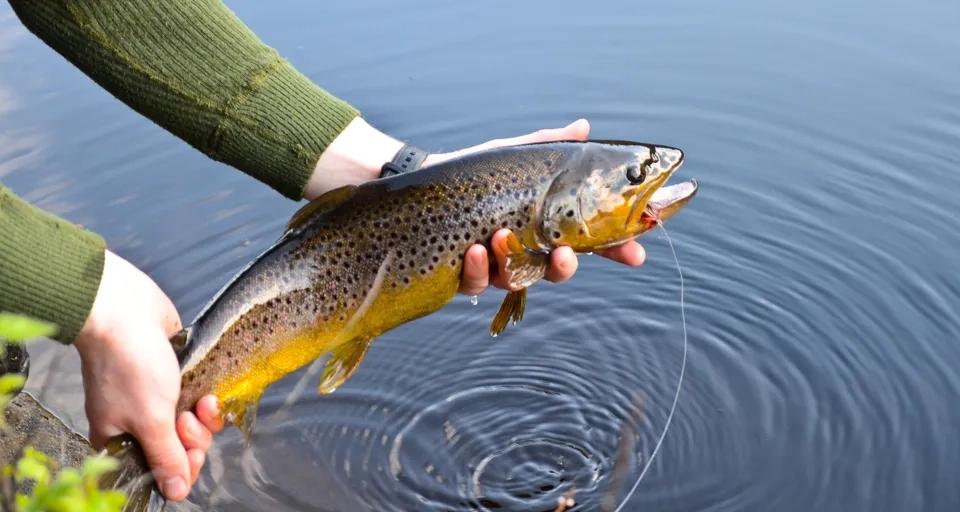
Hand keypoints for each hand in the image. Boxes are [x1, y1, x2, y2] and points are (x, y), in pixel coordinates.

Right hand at [74, 250, 223, 501]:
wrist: (123, 308)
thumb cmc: (128, 363)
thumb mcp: (150, 419)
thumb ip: (166, 456)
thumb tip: (175, 492)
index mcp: (119, 438)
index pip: (158, 469)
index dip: (181, 466)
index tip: (190, 453)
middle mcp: (137, 420)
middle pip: (180, 447)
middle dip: (194, 437)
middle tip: (188, 418)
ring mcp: (157, 396)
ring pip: (193, 422)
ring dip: (203, 416)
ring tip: (199, 400)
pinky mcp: (174, 373)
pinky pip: (198, 396)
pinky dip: (205, 394)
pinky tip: (207, 389)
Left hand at [306, 117, 646, 297]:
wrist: (423, 182)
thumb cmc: (475, 172)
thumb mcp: (513, 154)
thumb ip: (549, 145)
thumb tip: (583, 126)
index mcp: (545, 226)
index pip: (590, 242)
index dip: (616, 249)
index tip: (637, 253)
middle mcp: (525, 251)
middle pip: (557, 271)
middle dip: (565, 267)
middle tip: (564, 254)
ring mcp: (496, 265)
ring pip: (517, 280)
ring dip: (514, 263)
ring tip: (501, 237)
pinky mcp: (464, 274)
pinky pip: (475, 282)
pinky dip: (477, 269)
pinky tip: (473, 248)